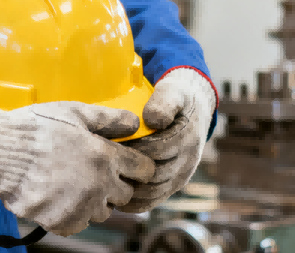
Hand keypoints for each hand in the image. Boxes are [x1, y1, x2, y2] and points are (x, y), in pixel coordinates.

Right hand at [0, 102, 156, 236]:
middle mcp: (99, 184)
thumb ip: (108, 119)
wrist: (1, 155)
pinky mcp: (64, 222)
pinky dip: (73, 214)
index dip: (137, 166)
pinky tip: (59, 197)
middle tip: (95, 173)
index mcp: (106, 156)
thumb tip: (133, 123)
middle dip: (116, 185)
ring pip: (104, 212)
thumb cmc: (35, 129)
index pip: (143, 170)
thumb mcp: (74, 113)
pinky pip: (80, 224)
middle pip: (126, 195)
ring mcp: (82, 206)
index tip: (128, 165)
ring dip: (95, 201)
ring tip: (73, 185)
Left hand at [116, 68, 216, 212]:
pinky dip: (133, 202)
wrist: (193, 110)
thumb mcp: (172, 92)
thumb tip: (152, 120)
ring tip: (103, 182)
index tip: (108, 144)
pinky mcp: (174, 185)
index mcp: (185, 137)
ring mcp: (182, 175)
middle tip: (101, 165)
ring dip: (128, 190)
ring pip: (153, 192)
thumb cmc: (176, 98)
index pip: (155, 150)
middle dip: (126, 170)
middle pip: (153, 174)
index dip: (130, 149)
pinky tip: (113, 196)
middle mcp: (187, 159)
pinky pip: (153, 200)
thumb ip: (163, 102)